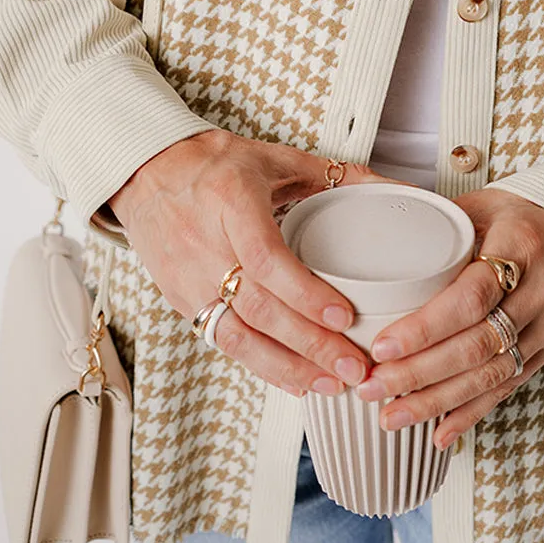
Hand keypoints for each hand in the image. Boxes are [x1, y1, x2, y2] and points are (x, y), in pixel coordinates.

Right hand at [106, 129, 399, 397]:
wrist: (148, 173)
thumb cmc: (215, 164)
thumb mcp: (274, 157)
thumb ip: (335, 174)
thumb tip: (395, 188)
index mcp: (231, 201)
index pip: (265, 257)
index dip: (304, 292)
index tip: (343, 315)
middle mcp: (205, 244)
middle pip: (257, 307)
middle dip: (309, 344)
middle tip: (353, 367)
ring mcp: (188, 279)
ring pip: (237, 336)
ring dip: (287, 368)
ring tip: (331, 384)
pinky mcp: (181, 302)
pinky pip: (223, 342)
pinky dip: (261, 366)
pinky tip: (296, 380)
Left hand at [353, 186, 543, 449]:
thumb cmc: (523, 215)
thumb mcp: (484, 206)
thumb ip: (439, 232)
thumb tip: (375, 250)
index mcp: (522, 247)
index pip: (471, 297)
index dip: (425, 328)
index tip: (381, 348)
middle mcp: (543, 290)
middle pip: (477, 345)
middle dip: (419, 374)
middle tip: (371, 388)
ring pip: (491, 375)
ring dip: (437, 402)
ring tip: (392, 416)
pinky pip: (509, 388)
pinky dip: (471, 413)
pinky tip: (439, 433)